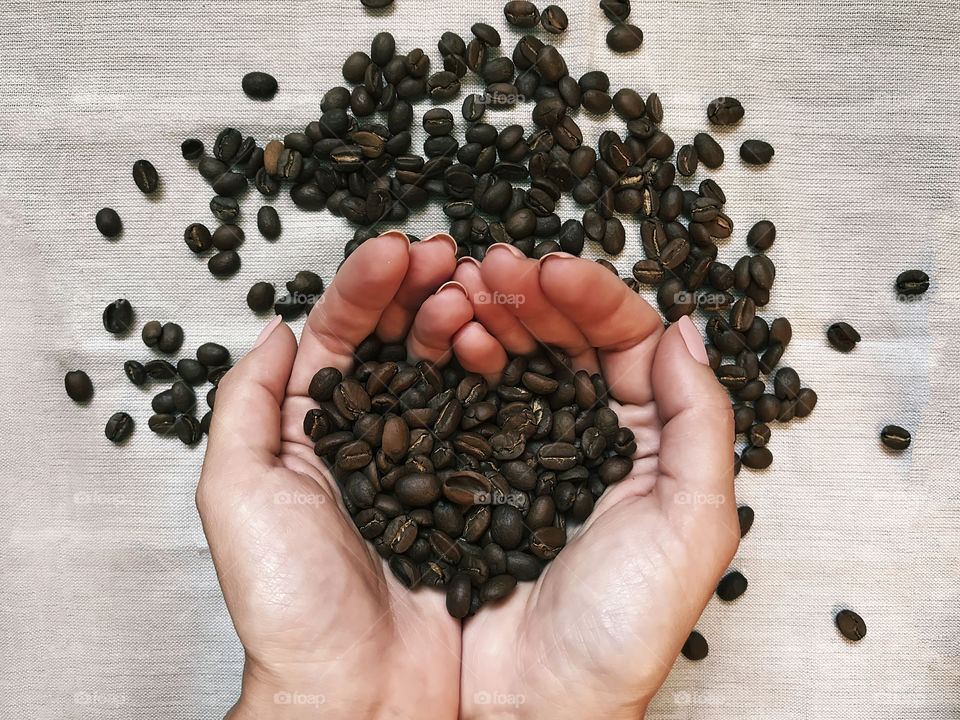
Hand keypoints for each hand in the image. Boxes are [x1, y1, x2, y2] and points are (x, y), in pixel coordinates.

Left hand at [196, 231, 467, 719]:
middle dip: (422, 287)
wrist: (363, 691)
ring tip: (475, 288)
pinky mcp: (477, 485)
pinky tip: (505, 344)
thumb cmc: (292, 604)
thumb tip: (271, 329)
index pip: (342, 336)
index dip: (367, 288)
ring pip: (448, 368)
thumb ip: (245, 404)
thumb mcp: (237, 493)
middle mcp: (375, 436)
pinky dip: (497, 374)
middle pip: (400, 339)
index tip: (395, 252)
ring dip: (460, 317)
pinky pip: (488, 416)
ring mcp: (431, 457)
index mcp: (315, 429)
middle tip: (448, 256)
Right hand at [455, 245, 738, 718]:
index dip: (591, 299)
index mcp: (641, 442)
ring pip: (504, 357)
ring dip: (484, 313)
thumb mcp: (693, 527)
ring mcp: (515, 450)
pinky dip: (444, 358)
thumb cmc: (617, 634)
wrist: (531, 707)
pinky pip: (453, 397)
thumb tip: (688, 330)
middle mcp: (579, 437)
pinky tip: (441, 334)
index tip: (554, 270)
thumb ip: (702, 424)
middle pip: (559, 340)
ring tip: (462, 290)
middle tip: (496, 267)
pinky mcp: (461, 470)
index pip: (623, 343)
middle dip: (528, 294)